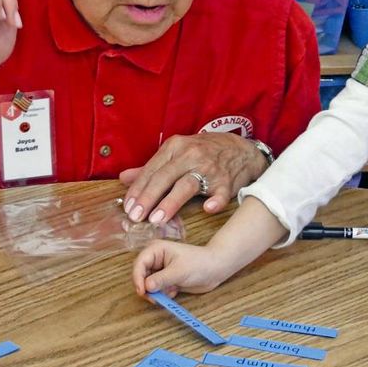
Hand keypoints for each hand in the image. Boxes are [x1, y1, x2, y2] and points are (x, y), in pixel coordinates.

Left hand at [119, 132, 266, 223]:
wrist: (243, 150)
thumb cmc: (206, 152)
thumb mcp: (178, 152)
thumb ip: (151, 167)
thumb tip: (123, 178)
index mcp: (176, 147)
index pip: (152, 169)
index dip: (138, 190)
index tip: (128, 208)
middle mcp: (191, 155)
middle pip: (165, 177)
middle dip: (148, 198)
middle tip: (136, 217)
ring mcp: (210, 168)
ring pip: (187, 185)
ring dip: (171, 202)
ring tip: (157, 220)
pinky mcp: (226, 181)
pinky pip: (220, 192)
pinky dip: (215, 200)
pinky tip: (208, 209)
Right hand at [132, 240, 228, 296]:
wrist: (215, 270)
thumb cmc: (199, 264)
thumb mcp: (178, 271)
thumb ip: (161, 280)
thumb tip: (146, 288)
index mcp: (156, 250)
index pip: (139, 264)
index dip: (137, 278)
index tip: (142, 292)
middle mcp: (156, 259)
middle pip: (141, 276)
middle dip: (147, 288)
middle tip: (155, 298)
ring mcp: (161, 270)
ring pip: (149, 286)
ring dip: (157, 292)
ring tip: (170, 291)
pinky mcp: (166, 280)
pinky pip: (158, 291)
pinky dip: (164, 294)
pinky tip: (175, 290)